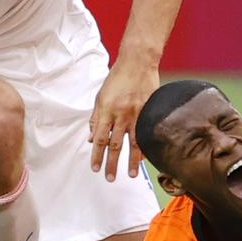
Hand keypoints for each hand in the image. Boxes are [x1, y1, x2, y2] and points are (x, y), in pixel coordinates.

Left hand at [89, 61, 159, 180]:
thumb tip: (92, 138)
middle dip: (111, 163)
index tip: (95, 168)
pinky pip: (146, 133)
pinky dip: (145, 147)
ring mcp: (136, 114)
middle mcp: (120, 114)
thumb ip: (96, 118)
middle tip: (109, 178)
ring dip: (131, 161)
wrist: (138, 62)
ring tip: (131, 175)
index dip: (97, 155)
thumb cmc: (118, 78)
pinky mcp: (149, 111)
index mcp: (106, 110)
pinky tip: (145, 158)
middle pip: (115, 144)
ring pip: (133, 143)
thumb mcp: (101, 96)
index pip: (99, 138)